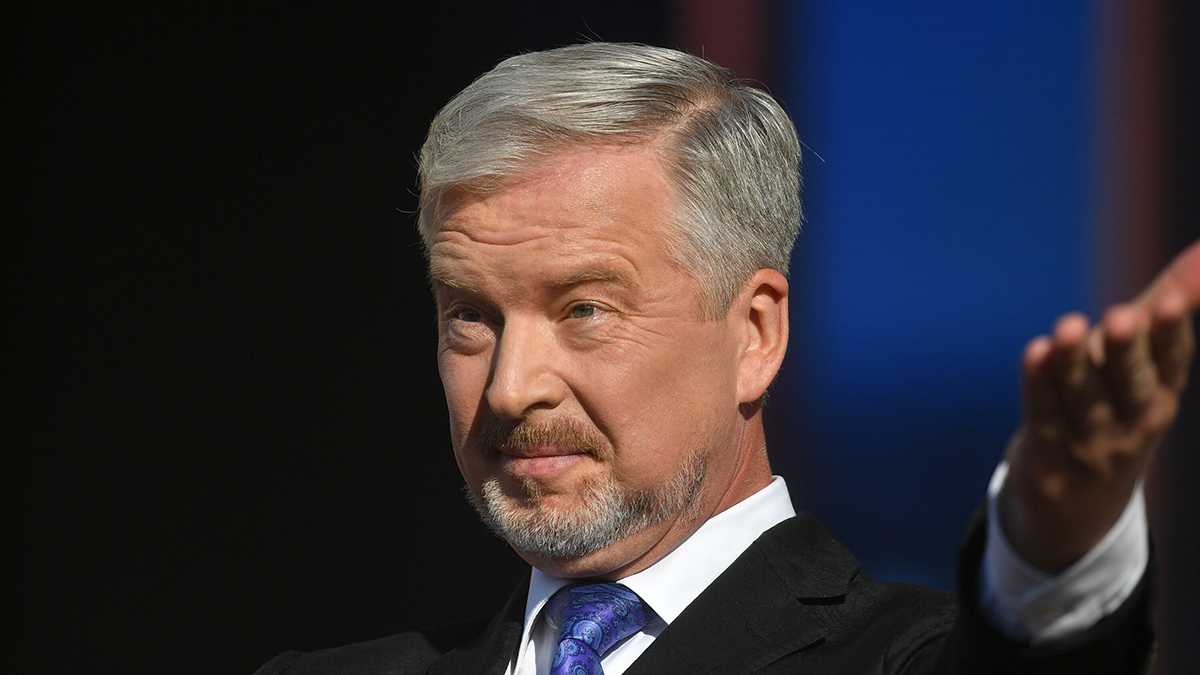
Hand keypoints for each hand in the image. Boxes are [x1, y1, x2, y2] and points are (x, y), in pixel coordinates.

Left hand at [999, 239, 1199, 573]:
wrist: (1078, 503)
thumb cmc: (1115, 404)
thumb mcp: (1148, 361)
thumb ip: (1172, 303)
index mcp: (1163, 393)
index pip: (1171, 361)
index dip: (1170, 332)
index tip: (1169, 300)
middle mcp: (1134, 420)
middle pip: (1130, 382)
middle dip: (1126, 349)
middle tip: (1119, 314)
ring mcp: (1091, 441)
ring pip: (1082, 399)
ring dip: (1074, 363)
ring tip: (1068, 326)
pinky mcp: (1049, 454)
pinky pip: (1043, 414)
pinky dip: (1038, 384)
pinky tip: (1034, 352)